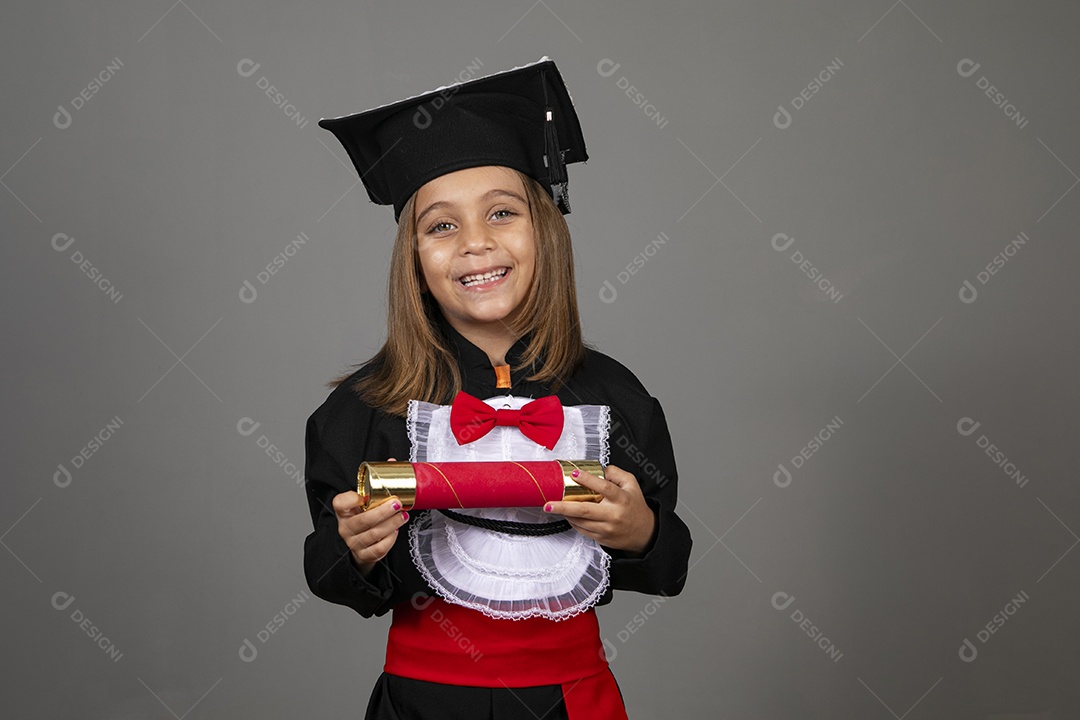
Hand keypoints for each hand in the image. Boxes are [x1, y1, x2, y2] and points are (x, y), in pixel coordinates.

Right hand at [333, 458, 408, 575]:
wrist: (361, 544)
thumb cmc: (365, 516)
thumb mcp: (366, 500)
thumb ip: (377, 482)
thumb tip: (393, 462)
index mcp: (343, 511)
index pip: (340, 503)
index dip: (349, 500)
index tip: (361, 495)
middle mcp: (345, 527)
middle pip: (362, 521)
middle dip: (382, 512)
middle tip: (397, 503)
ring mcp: (353, 542)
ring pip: (372, 534)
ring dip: (391, 524)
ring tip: (403, 516)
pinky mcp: (363, 555)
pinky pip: (378, 549)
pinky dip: (389, 540)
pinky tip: (395, 531)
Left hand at [545, 464, 656, 553]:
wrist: (644, 533)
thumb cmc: (635, 507)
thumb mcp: (631, 484)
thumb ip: (616, 473)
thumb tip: (600, 468)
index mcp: (621, 499)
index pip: (604, 487)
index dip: (588, 480)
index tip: (573, 473)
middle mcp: (613, 514)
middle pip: (585, 510)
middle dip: (563, 506)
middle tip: (548, 504)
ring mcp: (606, 528)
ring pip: (580, 521)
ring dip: (564, 514)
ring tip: (552, 507)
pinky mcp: (601, 537)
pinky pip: (582, 529)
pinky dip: (572, 521)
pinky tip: (566, 514)